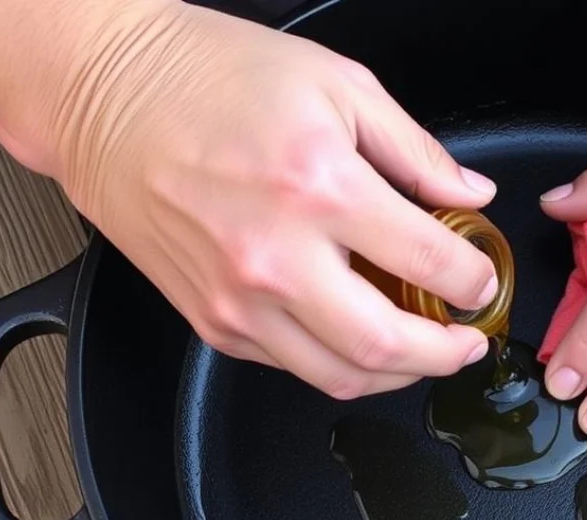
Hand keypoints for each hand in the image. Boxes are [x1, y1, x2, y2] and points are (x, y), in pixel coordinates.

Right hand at [2, 2, 498, 398]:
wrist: (104, 95)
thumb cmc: (210, 76)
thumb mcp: (338, 86)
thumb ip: (416, 151)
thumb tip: (470, 196)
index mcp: (318, 186)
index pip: (428, 263)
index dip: (473, 280)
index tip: (481, 279)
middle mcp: (275, 255)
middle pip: (386, 345)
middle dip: (446, 355)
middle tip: (467, 342)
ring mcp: (236, 297)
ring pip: (338, 375)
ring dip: (396, 374)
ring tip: (422, 352)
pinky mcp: (208, 320)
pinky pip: (289, 366)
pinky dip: (336, 362)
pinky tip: (356, 337)